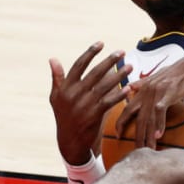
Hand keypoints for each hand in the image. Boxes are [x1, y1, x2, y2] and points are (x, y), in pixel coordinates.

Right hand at [49, 42, 131, 164]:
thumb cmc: (64, 115)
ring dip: (119, 75)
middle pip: (95, 73)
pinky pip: (109, 101)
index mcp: (65, 87)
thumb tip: (52, 58)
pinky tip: (129, 87)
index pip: (79, 65)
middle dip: (110, 61)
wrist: (69, 141)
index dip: (90, 53)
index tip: (101, 43)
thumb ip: (57, 78)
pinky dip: (119, 94)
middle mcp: (74, 94)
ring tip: (130, 66)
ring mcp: (84, 105)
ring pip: (105, 86)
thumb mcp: (56, 97)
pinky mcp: (94, 115)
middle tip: (121, 52)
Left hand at [115, 50, 183, 148]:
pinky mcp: (168, 93)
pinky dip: (159, 125)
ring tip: (146, 150)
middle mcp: (147, 90)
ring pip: (147, 117)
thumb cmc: (181, 70)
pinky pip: (160, 112)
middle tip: (133, 152)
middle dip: (134, 135)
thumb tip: (131, 86)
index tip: (118, 135)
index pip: (128, 107)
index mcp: (144, 87)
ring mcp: (157, 91)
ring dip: (146, 136)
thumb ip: (144, 83)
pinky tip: (158, 136)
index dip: (121, 122)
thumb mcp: (159, 76)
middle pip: (136, 116)